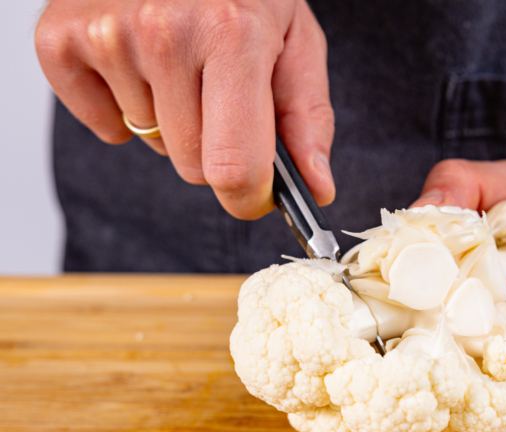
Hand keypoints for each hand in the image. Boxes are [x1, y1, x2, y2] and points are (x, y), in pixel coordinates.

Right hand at [35, 0, 334, 218]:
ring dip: (173, 118)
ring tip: (183, 61)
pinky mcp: (61, 37)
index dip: (248, 196)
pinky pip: (103, 125)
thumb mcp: (296, 40)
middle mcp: (165, 33)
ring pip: (152, 142)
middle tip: (221, 91)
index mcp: (233, 35)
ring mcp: (108, 34)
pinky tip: (142, 65)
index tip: (255, 194)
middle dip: (214, 146)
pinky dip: (124, 109)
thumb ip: (308, 117)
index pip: (233, 167)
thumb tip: (317, 189)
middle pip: (192, 166)